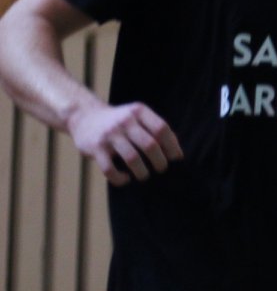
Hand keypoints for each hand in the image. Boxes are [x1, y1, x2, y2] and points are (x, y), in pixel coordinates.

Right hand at [68, 100, 182, 185]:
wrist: (84, 116)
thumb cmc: (119, 120)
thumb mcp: (136, 115)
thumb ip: (152, 127)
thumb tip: (175, 151)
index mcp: (139, 111)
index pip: (161, 129)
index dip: (172, 145)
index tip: (177, 159)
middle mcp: (125, 121)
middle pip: (150, 145)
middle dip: (160, 161)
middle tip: (162, 169)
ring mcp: (109, 135)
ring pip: (132, 159)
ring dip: (142, 172)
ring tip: (145, 176)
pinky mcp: (95, 148)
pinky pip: (110, 169)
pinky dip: (120, 178)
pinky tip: (126, 178)